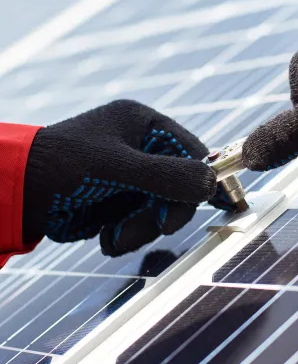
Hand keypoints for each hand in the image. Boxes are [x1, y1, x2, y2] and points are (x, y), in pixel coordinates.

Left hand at [23, 100, 216, 256]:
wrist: (16, 193)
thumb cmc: (62, 164)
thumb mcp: (116, 166)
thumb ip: (164, 174)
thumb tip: (211, 182)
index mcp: (144, 125)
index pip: (190, 151)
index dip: (200, 178)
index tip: (203, 204)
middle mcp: (143, 149)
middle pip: (180, 184)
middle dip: (165, 211)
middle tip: (158, 228)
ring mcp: (133, 177)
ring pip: (162, 209)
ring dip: (143, 228)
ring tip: (115, 237)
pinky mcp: (121, 202)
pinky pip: (143, 222)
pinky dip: (129, 234)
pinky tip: (108, 238)